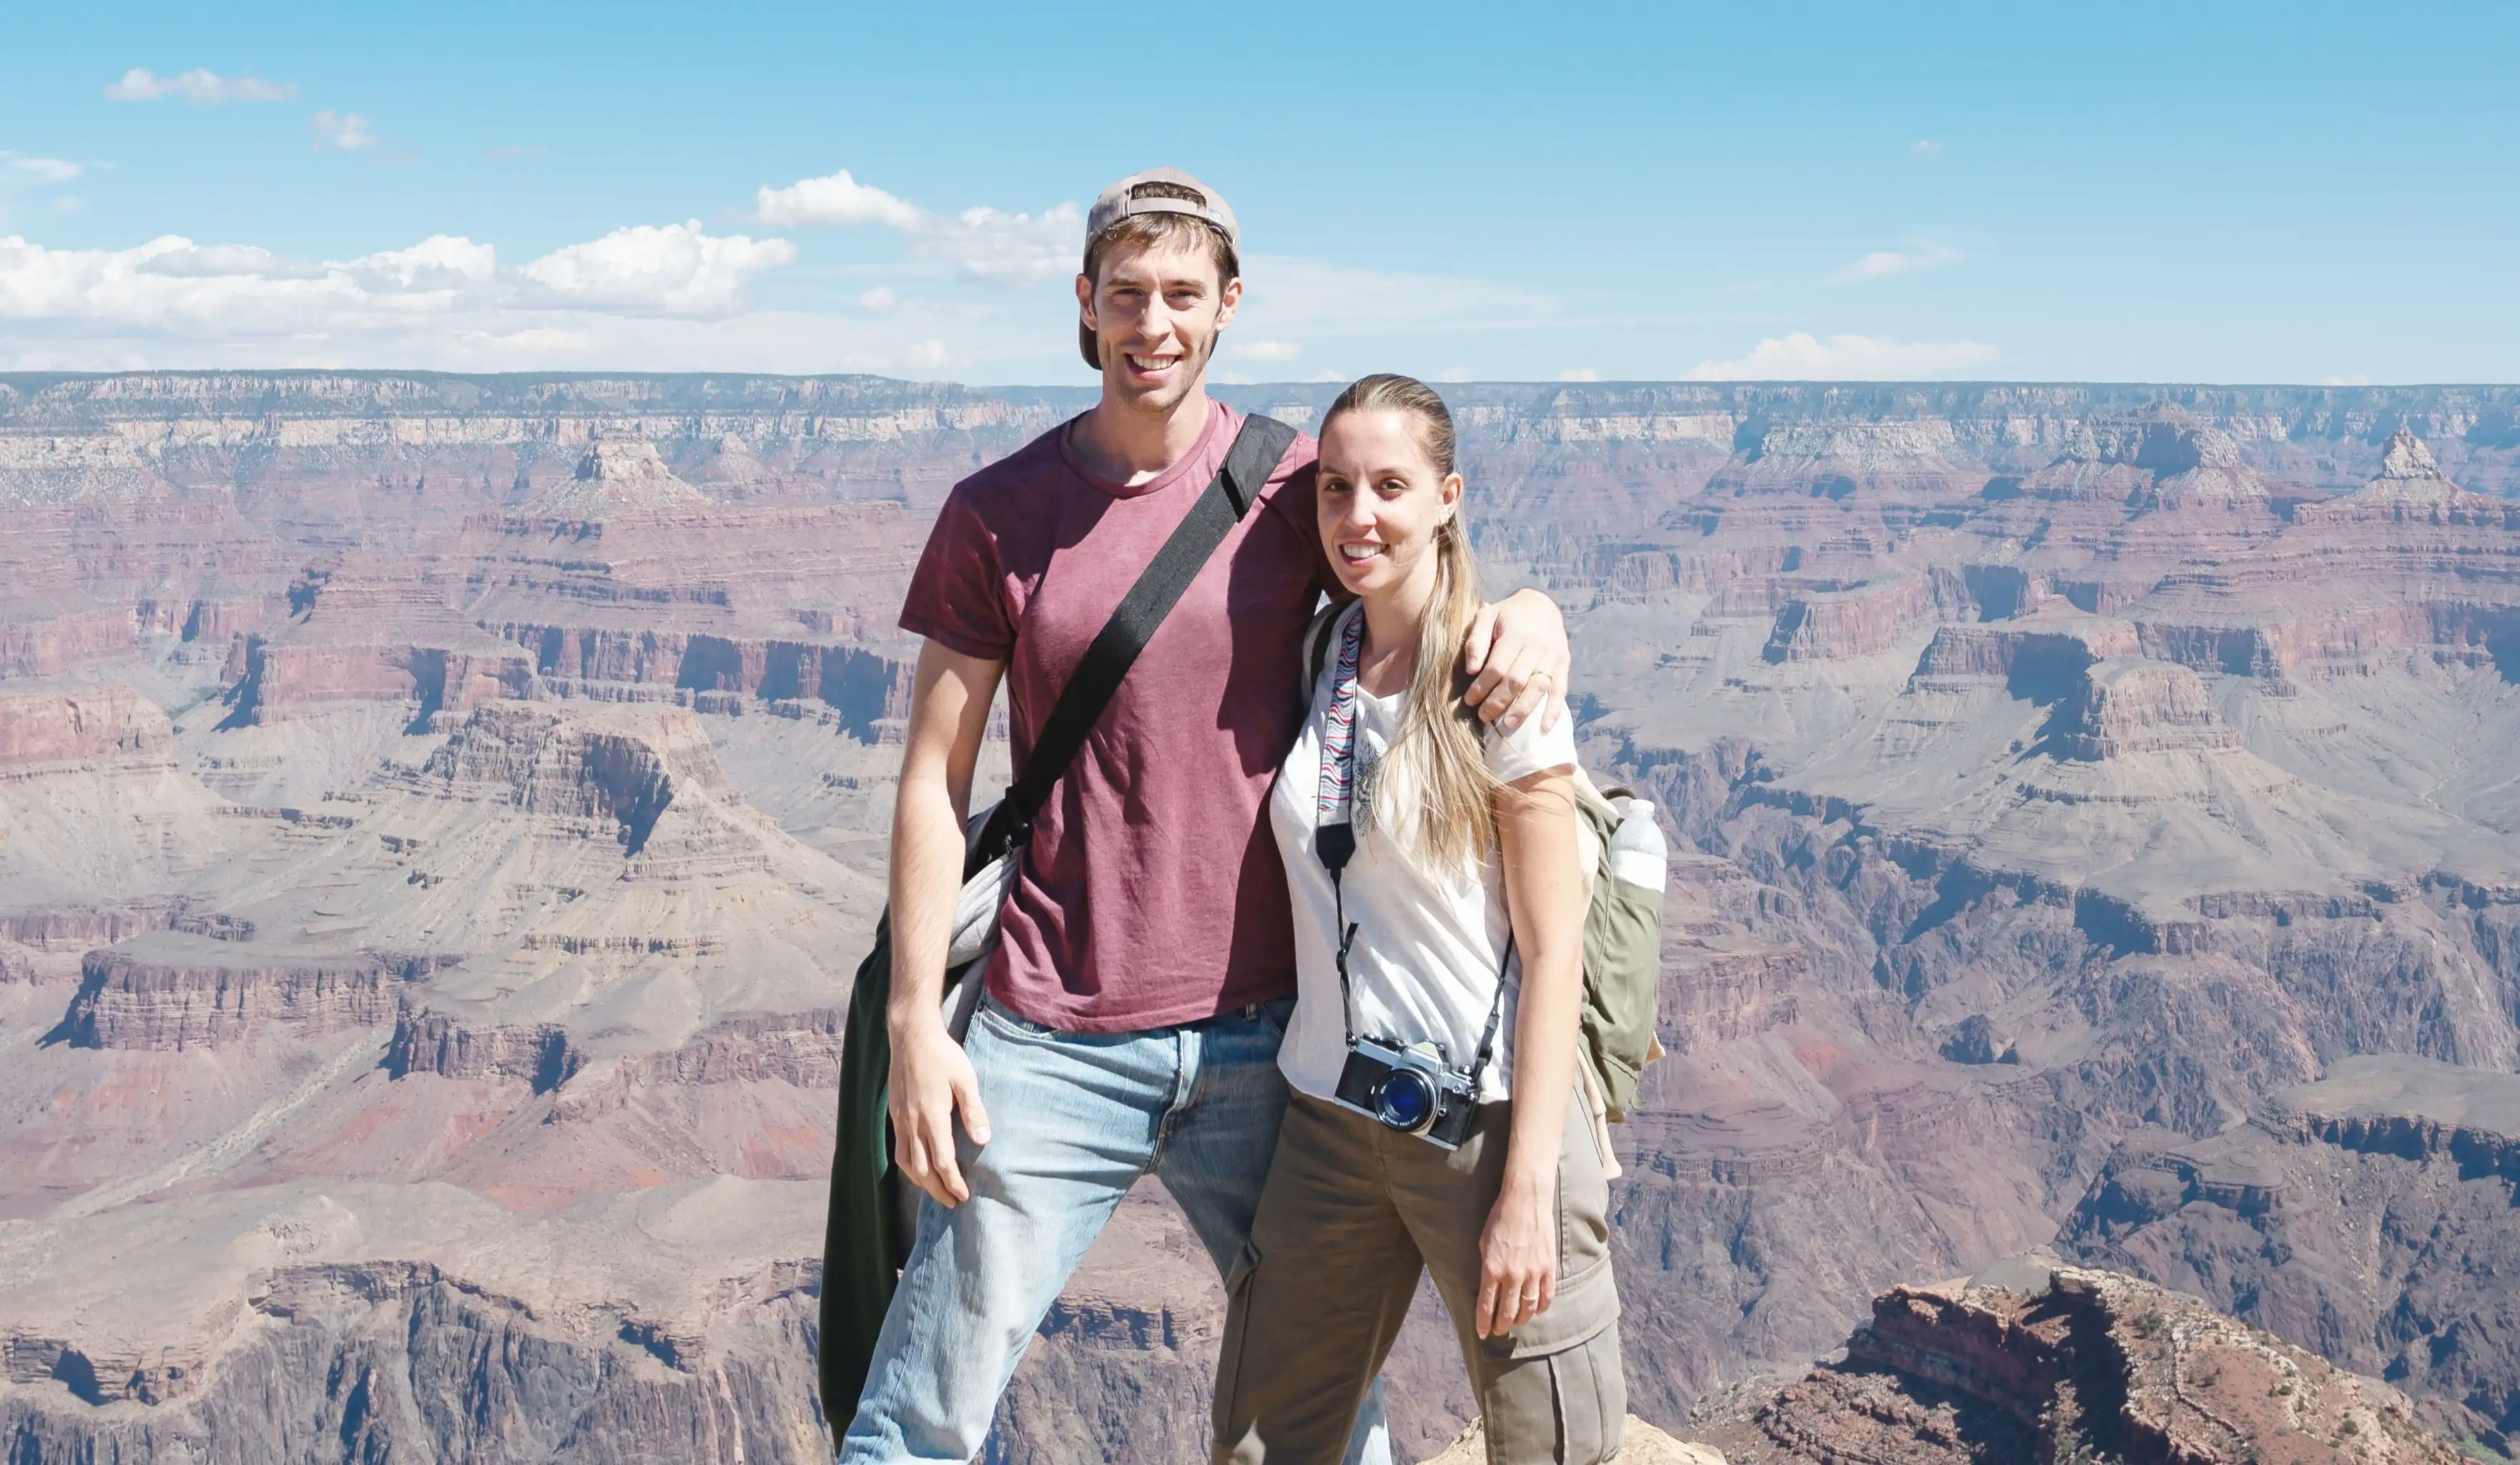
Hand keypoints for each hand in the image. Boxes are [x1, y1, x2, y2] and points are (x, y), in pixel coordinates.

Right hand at [888, 1015, 990, 1206]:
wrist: (911, 1036)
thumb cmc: (942, 1055)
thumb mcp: (965, 1079)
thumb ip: (973, 1111)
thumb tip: (982, 1140)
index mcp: (932, 1117)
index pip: (942, 1162)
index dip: (953, 1183)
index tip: (964, 1196)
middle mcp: (912, 1123)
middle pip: (922, 1170)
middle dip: (937, 1190)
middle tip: (952, 1203)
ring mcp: (900, 1120)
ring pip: (906, 1163)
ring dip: (920, 1182)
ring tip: (935, 1191)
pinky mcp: (894, 1114)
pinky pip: (899, 1149)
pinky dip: (908, 1166)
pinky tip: (917, 1168)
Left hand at [1462, 588, 1569, 733]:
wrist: (1541, 604)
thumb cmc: (1507, 614)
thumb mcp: (1486, 617)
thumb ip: (1476, 641)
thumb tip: (1471, 670)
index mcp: (1516, 634)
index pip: (1497, 667)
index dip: (1482, 687)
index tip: (1469, 700)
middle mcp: (1537, 646)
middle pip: (1517, 681)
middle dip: (1498, 702)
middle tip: (1484, 717)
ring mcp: (1553, 656)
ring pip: (1539, 688)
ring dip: (1523, 710)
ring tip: (1507, 726)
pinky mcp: (1564, 664)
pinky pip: (1561, 690)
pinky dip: (1554, 710)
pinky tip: (1544, 728)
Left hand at [1475, 1174, 1558, 1337]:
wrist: (1525, 1200)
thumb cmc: (1500, 1219)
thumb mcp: (1483, 1243)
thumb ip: (1486, 1268)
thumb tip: (1488, 1290)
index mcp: (1491, 1269)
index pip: (1486, 1306)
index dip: (1483, 1324)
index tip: (1483, 1333)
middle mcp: (1512, 1275)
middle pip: (1507, 1314)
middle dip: (1501, 1326)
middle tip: (1498, 1330)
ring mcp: (1532, 1273)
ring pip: (1527, 1310)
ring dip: (1520, 1320)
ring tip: (1515, 1321)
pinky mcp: (1548, 1268)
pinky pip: (1546, 1298)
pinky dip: (1540, 1308)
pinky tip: (1535, 1310)